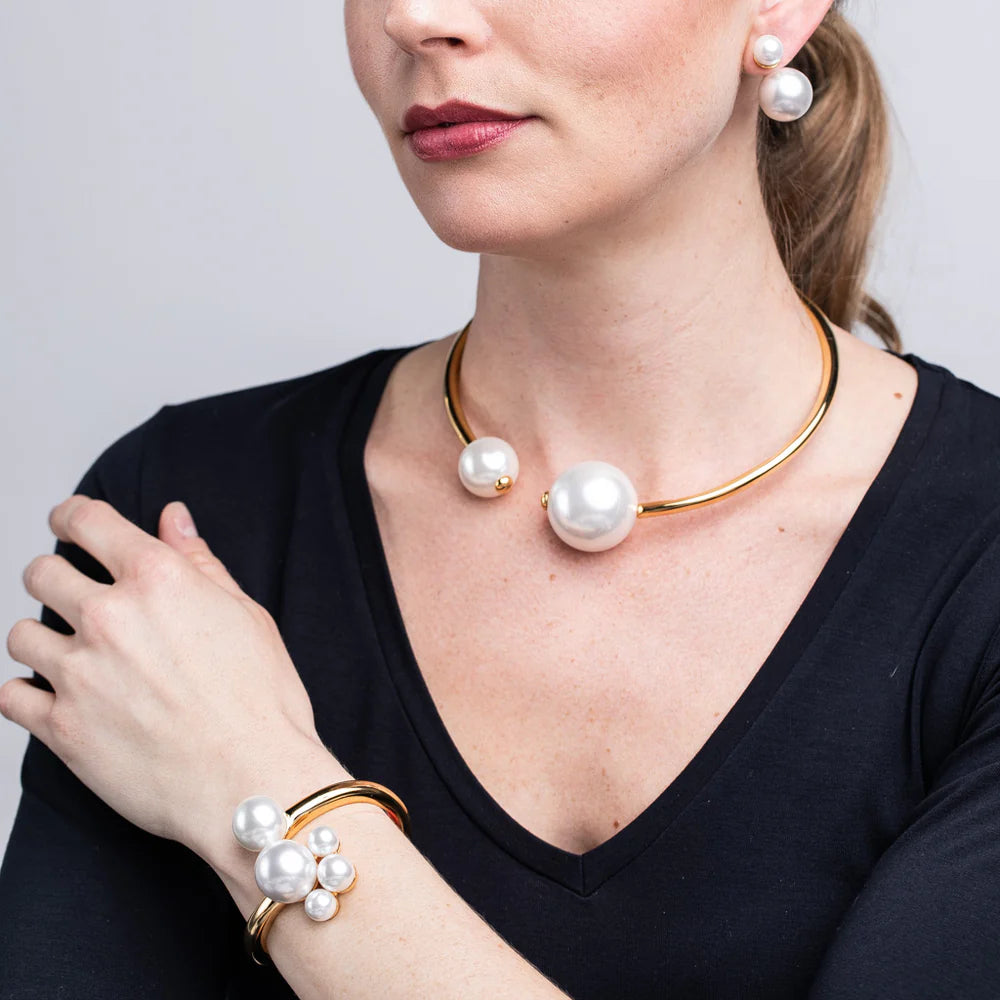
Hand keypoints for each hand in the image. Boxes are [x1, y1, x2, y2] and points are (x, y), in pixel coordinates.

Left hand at [2, 495, 333, 858]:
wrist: (253, 780)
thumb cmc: (262, 701)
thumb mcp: (247, 616)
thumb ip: (200, 563)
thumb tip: (171, 519)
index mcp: (157, 579)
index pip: (87, 521)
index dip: (71, 515)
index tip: (69, 522)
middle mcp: (110, 617)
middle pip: (41, 572)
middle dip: (54, 575)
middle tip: (74, 595)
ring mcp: (79, 673)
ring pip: (20, 633)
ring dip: (42, 637)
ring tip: (73, 655)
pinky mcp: (62, 728)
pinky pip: (12, 695)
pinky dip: (27, 692)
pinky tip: (53, 696)